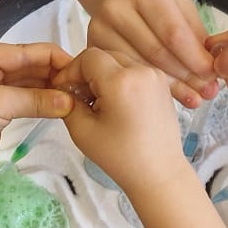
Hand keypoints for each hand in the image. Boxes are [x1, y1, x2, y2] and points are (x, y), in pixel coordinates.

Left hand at [0, 42, 74, 166]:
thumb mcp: (0, 105)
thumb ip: (36, 99)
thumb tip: (69, 101)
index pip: (23, 50)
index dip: (52, 57)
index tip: (78, 67)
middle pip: (27, 63)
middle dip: (52, 72)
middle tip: (80, 83)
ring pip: (27, 80)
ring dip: (48, 87)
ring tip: (75, 93)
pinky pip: (23, 95)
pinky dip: (40, 99)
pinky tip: (59, 102)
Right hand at [53, 48, 191, 196]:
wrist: (159, 172)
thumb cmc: (123, 157)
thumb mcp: (82, 131)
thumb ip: (68, 103)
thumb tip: (65, 88)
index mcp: (121, 81)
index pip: (88, 57)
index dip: (71, 71)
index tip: (64, 88)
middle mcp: (142, 72)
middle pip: (104, 55)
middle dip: (87, 73)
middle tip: (79, 97)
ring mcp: (155, 76)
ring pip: (119, 61)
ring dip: (104, 75)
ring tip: (98, 103)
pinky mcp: (162, 83)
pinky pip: (134, 70)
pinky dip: (120, 79)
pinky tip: (115, 103)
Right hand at [87, 0, 217, 105]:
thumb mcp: (180, 4)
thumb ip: (195, 35)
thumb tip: (210, 71)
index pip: (173, 33)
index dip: (195, 58)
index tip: (213, 75)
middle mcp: (117, 8)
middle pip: (157, 53)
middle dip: (186, 76)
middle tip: (207, 92)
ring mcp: (100, 28)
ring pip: (140, 67)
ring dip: (172, 86)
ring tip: (195, 97)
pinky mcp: (92, 46)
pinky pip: (126, 73)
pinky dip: (149, 85)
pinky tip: (170, 94)